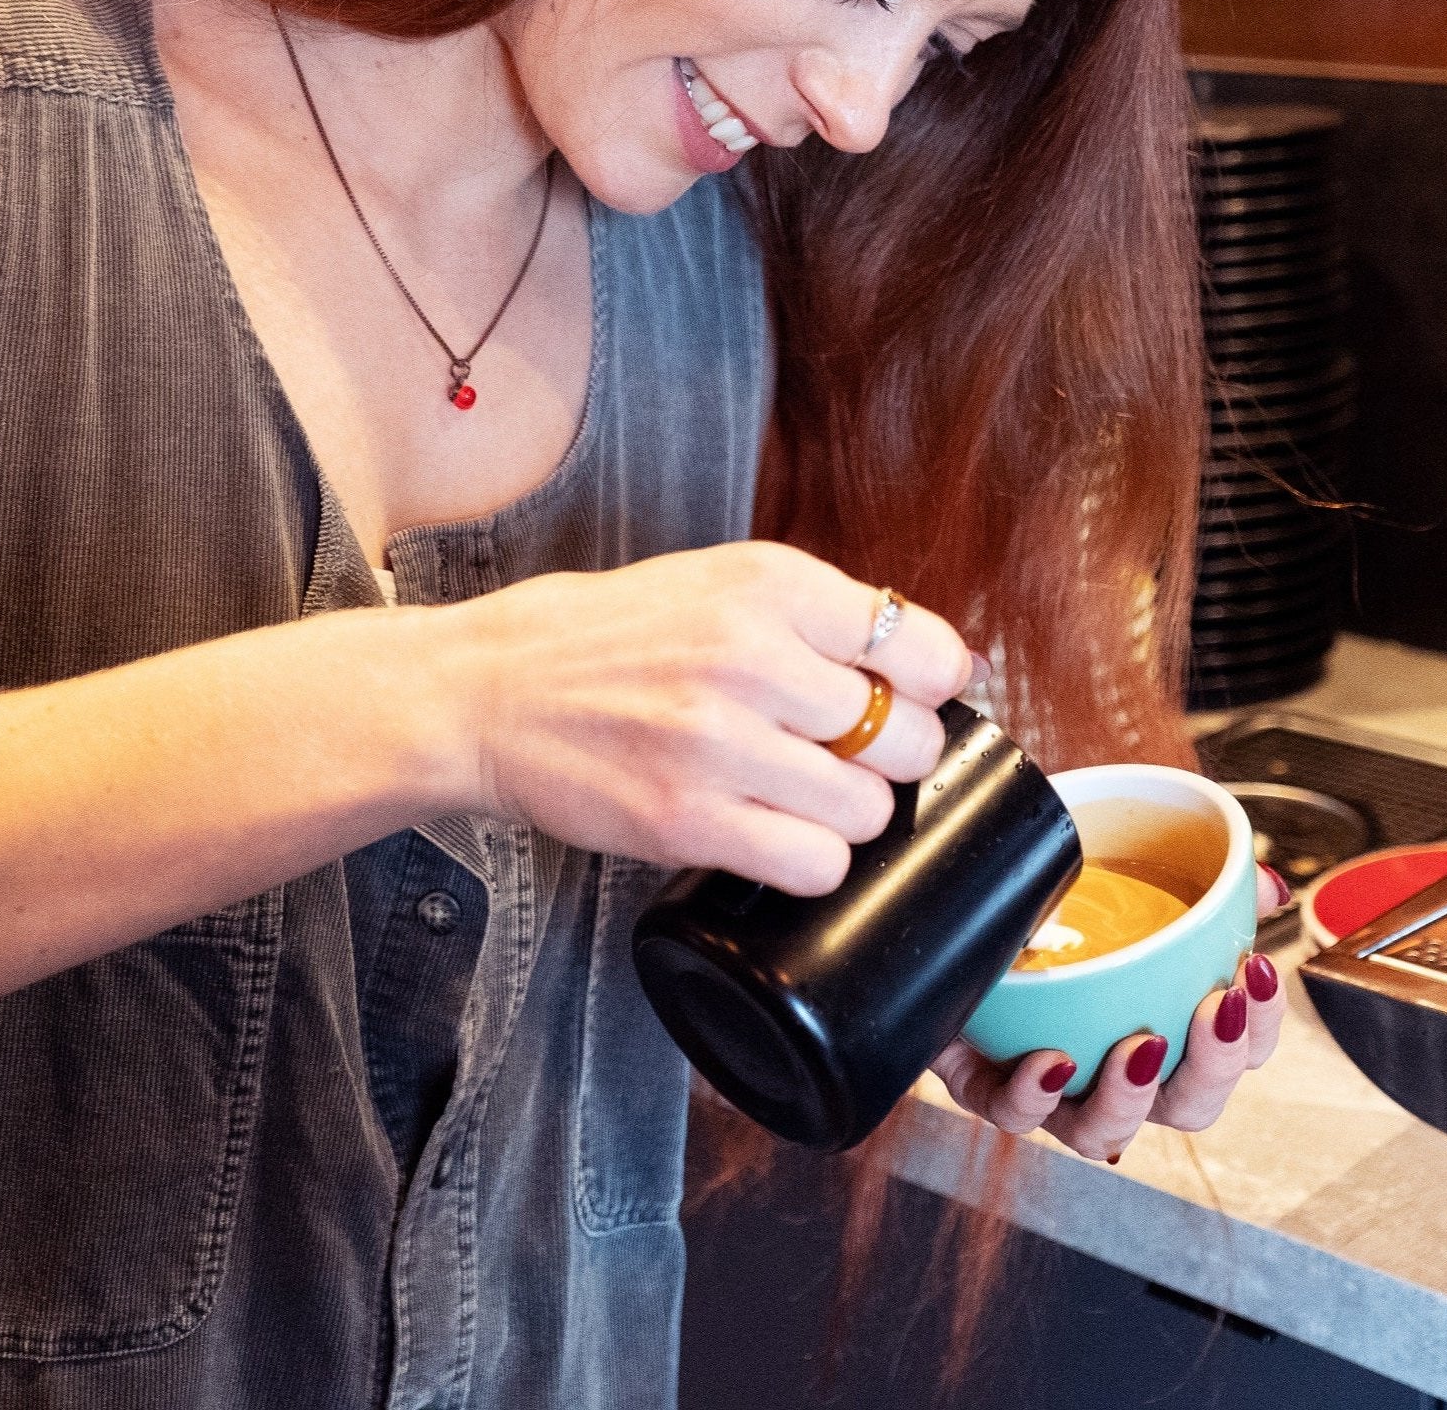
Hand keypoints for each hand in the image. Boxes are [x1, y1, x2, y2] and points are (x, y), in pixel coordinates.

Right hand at [424, 541, 971, 894]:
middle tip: (845, 753)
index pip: (920, 648)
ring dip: (848, 813)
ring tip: (800, 793)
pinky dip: (809, 859)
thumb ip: (826, 617)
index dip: (931, 687)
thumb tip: (956, 667)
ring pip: (867, 808)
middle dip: (890, 755)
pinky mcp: (685, 818)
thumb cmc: (611, 638)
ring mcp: (717, 741)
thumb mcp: (718, 584)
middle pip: (905, 736)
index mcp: (768, 582)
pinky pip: (811, 864)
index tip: (910, 698)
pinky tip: (774, 831)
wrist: (490, 689)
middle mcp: (750, 654)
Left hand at [928, 864, 1289, 1159]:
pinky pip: (1013, 1112)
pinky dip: (1035, 1093)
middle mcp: (1113, 1070)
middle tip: (1218, 1009)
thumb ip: (1200, 877)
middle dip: (1214, 1066)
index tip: (1256, 970)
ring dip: (1132, 1096)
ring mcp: (1053, 1087)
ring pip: (1105, 1132)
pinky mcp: (985, 1083)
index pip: (1235, 1052)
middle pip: (1188, 1106)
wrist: (952, 909)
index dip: (1260, 1028)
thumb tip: (1266, 883)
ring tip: (1142, 1045)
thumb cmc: (1052, 901)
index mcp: (1161, 1027)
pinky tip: (1053, 1061)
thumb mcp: (1126, 868)